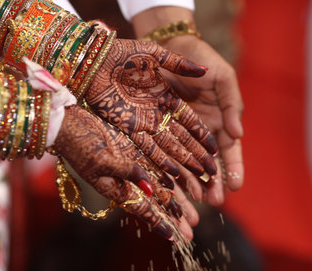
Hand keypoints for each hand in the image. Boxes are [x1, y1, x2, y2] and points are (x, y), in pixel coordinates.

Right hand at [53, 105, 189, 239]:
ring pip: (160, 184)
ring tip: (195, 208)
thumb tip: (149, 189)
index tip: (175, 238)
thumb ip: (126, 172)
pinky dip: (170, 172)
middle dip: (174, 216)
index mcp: (116, 187)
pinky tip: (183, 178)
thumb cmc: (78, 144)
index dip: (159, 223)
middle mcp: (127, 179)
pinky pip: (156, 164)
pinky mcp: (134, 149)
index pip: (142, 209)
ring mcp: (132, 164)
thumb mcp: (101, 160)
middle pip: (156, 201)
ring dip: (177, 197)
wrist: (66, 123)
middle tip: (193, 230)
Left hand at [85, 39, 217, 179]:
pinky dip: (161, 161)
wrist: (94, 57)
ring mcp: (142, 121)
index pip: (190, 120)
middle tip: (212, 172)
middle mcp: (157, 112)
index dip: (203, 135)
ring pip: (168, 146)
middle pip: (182, 138)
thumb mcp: (155, 53)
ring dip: (183, 162)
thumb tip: (204, 71)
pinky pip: (147, 148)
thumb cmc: (124, 51)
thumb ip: (179, 63)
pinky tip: (173, 174)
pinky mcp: (127, 127)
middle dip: (197, 155)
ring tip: (198, 177)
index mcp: (166, 95)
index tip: (217, 149)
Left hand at [132, 8, 243, 204]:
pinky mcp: (160, 129)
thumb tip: (238, 133)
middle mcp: (201, 133)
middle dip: (214, 183)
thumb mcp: (223, 78)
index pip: (229, 151)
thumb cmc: (201, 60)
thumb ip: (232, 103)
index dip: (233, 168)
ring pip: (188, 163)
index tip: (236, 186)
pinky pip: (166, 151)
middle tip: (215, 203)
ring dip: (193, 183)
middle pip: (209, 163)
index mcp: (220, 121)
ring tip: (196, 202)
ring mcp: (181, 133)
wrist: (171, 46)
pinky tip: (172, 185)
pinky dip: (170, 168)